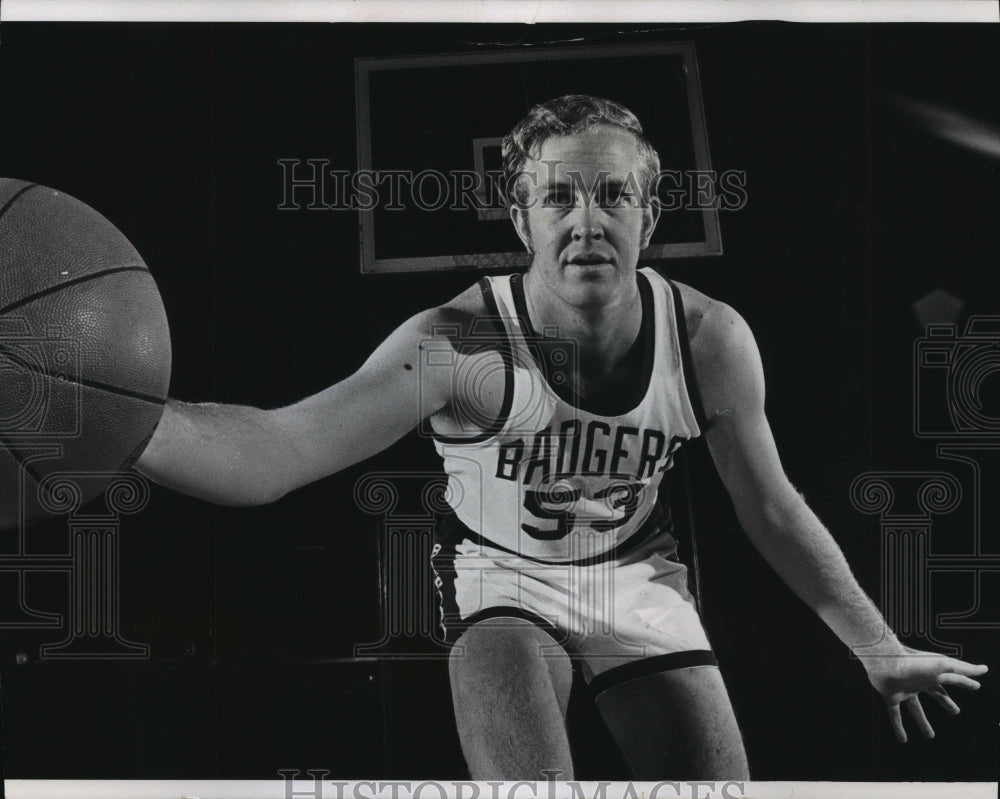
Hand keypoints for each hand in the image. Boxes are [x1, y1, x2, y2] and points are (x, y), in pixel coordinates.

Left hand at [859, 644, 988, 741]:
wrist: (885, 661)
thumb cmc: (915, 662)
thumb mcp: (943, 665)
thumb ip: (963, 670)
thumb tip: (985, 669)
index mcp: (931, 673)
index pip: (952, 679)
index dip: (964, 683)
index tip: (976, 686)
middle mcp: (918, 681)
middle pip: (935, 693)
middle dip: (945, 701)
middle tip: (956, 711)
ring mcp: (904, 689)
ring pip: (915, 708)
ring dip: (922, 722)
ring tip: (930, 736)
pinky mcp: (890, 696)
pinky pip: (894, 714)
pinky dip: (898, 727)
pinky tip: (903, 740)